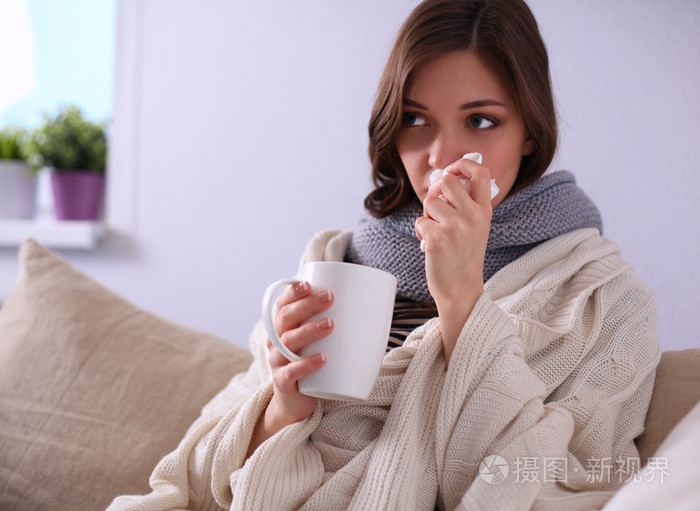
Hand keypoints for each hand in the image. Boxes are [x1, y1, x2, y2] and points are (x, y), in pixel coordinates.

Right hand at [267, 281, 333, 421]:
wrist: (296, 403)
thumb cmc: (313, 366)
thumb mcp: (319, 344)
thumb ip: (335, 326)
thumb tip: (377, 308)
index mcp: (283, 329)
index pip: (281, 305)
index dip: (292, 293)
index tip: (308, 284)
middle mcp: (276, 342)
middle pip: (285, 318)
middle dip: (307, 305)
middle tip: (330, 297)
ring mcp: (277, 362)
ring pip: (287, 342)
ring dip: (309, 330)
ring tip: (331, 324)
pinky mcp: (282, 383)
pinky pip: (290, 372)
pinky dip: (306, 365)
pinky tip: (322, 359)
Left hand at [414, 159, 492, 361]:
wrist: (461, 290)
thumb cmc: (464, 257)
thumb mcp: (476, 227)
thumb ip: (466, 204)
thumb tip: (444, 178)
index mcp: (483, 210)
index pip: (480, 172)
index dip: (463, 164)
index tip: (452, 170)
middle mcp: (472, 216)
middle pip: (446, 181)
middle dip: (435, 190)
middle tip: (436, 207)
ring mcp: (455, 227)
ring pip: (429, 201)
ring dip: (427, 215)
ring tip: (436, 232)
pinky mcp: (437, 239)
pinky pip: (420, 221)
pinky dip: (421, 232)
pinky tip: (431, 246)